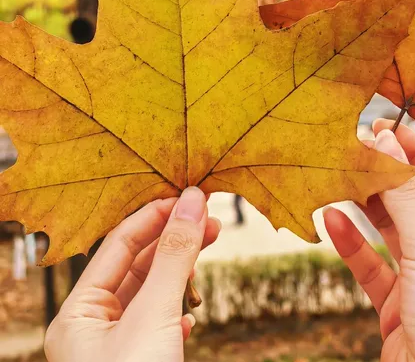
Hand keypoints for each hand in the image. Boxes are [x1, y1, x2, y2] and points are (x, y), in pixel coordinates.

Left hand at [44, 188, 219, 361]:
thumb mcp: (154, 313)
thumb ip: (173, 257)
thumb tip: (193, 201)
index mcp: (76, 314)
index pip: (119, 244)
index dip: (157, 215)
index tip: (193, 197)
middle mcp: (90, 327)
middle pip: (137, 265)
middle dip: (175, 240)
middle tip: (210, 217)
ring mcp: (115, 347)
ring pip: (151, 293)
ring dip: (182, 272)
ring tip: (210, 244)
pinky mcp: (141, 361)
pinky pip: (159, 322)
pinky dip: (178, 310)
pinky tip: (191, 312)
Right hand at [324, 121, 414, 361]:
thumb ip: (404, 196)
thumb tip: (387, 144)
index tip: (384, 127)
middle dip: (385, 175)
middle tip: (354, 147)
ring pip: (390, 230)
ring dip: (365, 205)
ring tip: (338, 176)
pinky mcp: (400, 306)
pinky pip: (372, 265)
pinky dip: (352, 243)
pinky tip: (332, 220)